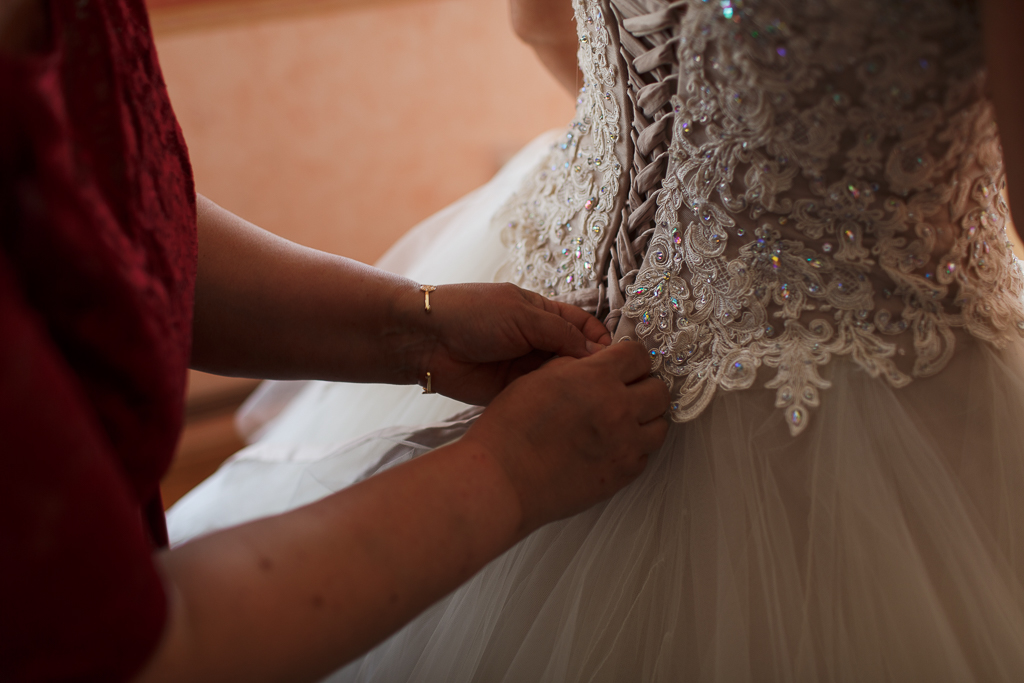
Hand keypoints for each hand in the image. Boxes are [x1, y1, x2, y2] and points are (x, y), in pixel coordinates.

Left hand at [414, 283, 611, 404]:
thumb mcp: (521, 314)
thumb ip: (560, 332)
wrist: (426, 340)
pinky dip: (557, 407)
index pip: (586, 328)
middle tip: (613, 388)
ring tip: (596, 404)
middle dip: (594, 372)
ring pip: (563, 382)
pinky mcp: (514, 393)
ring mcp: (527, 369)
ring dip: (577, 392)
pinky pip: (542, 400)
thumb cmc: (470, 313)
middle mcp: (539, 342)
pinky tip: (571, 415)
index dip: (603, 343)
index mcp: (544, 315)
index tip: (620, 360)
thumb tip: (597, 352)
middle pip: (578, 359)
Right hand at [462, 341, 670, 533]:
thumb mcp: (538, 377)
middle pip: (658, 390)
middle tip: (627, 392)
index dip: (631, 359)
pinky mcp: (623, 474)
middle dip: (644, 387)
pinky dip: (634, 447)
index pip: (639, 356)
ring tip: (624, 420)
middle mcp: (618, 408)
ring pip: (660, 424)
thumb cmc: (510, 429)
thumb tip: (595, 362)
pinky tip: (612, 445)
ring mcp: (625, 444)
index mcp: (596, 378)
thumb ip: (574, 366)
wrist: (503, 478)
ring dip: (646, 418)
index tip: (625, 365)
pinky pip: (645, 454)